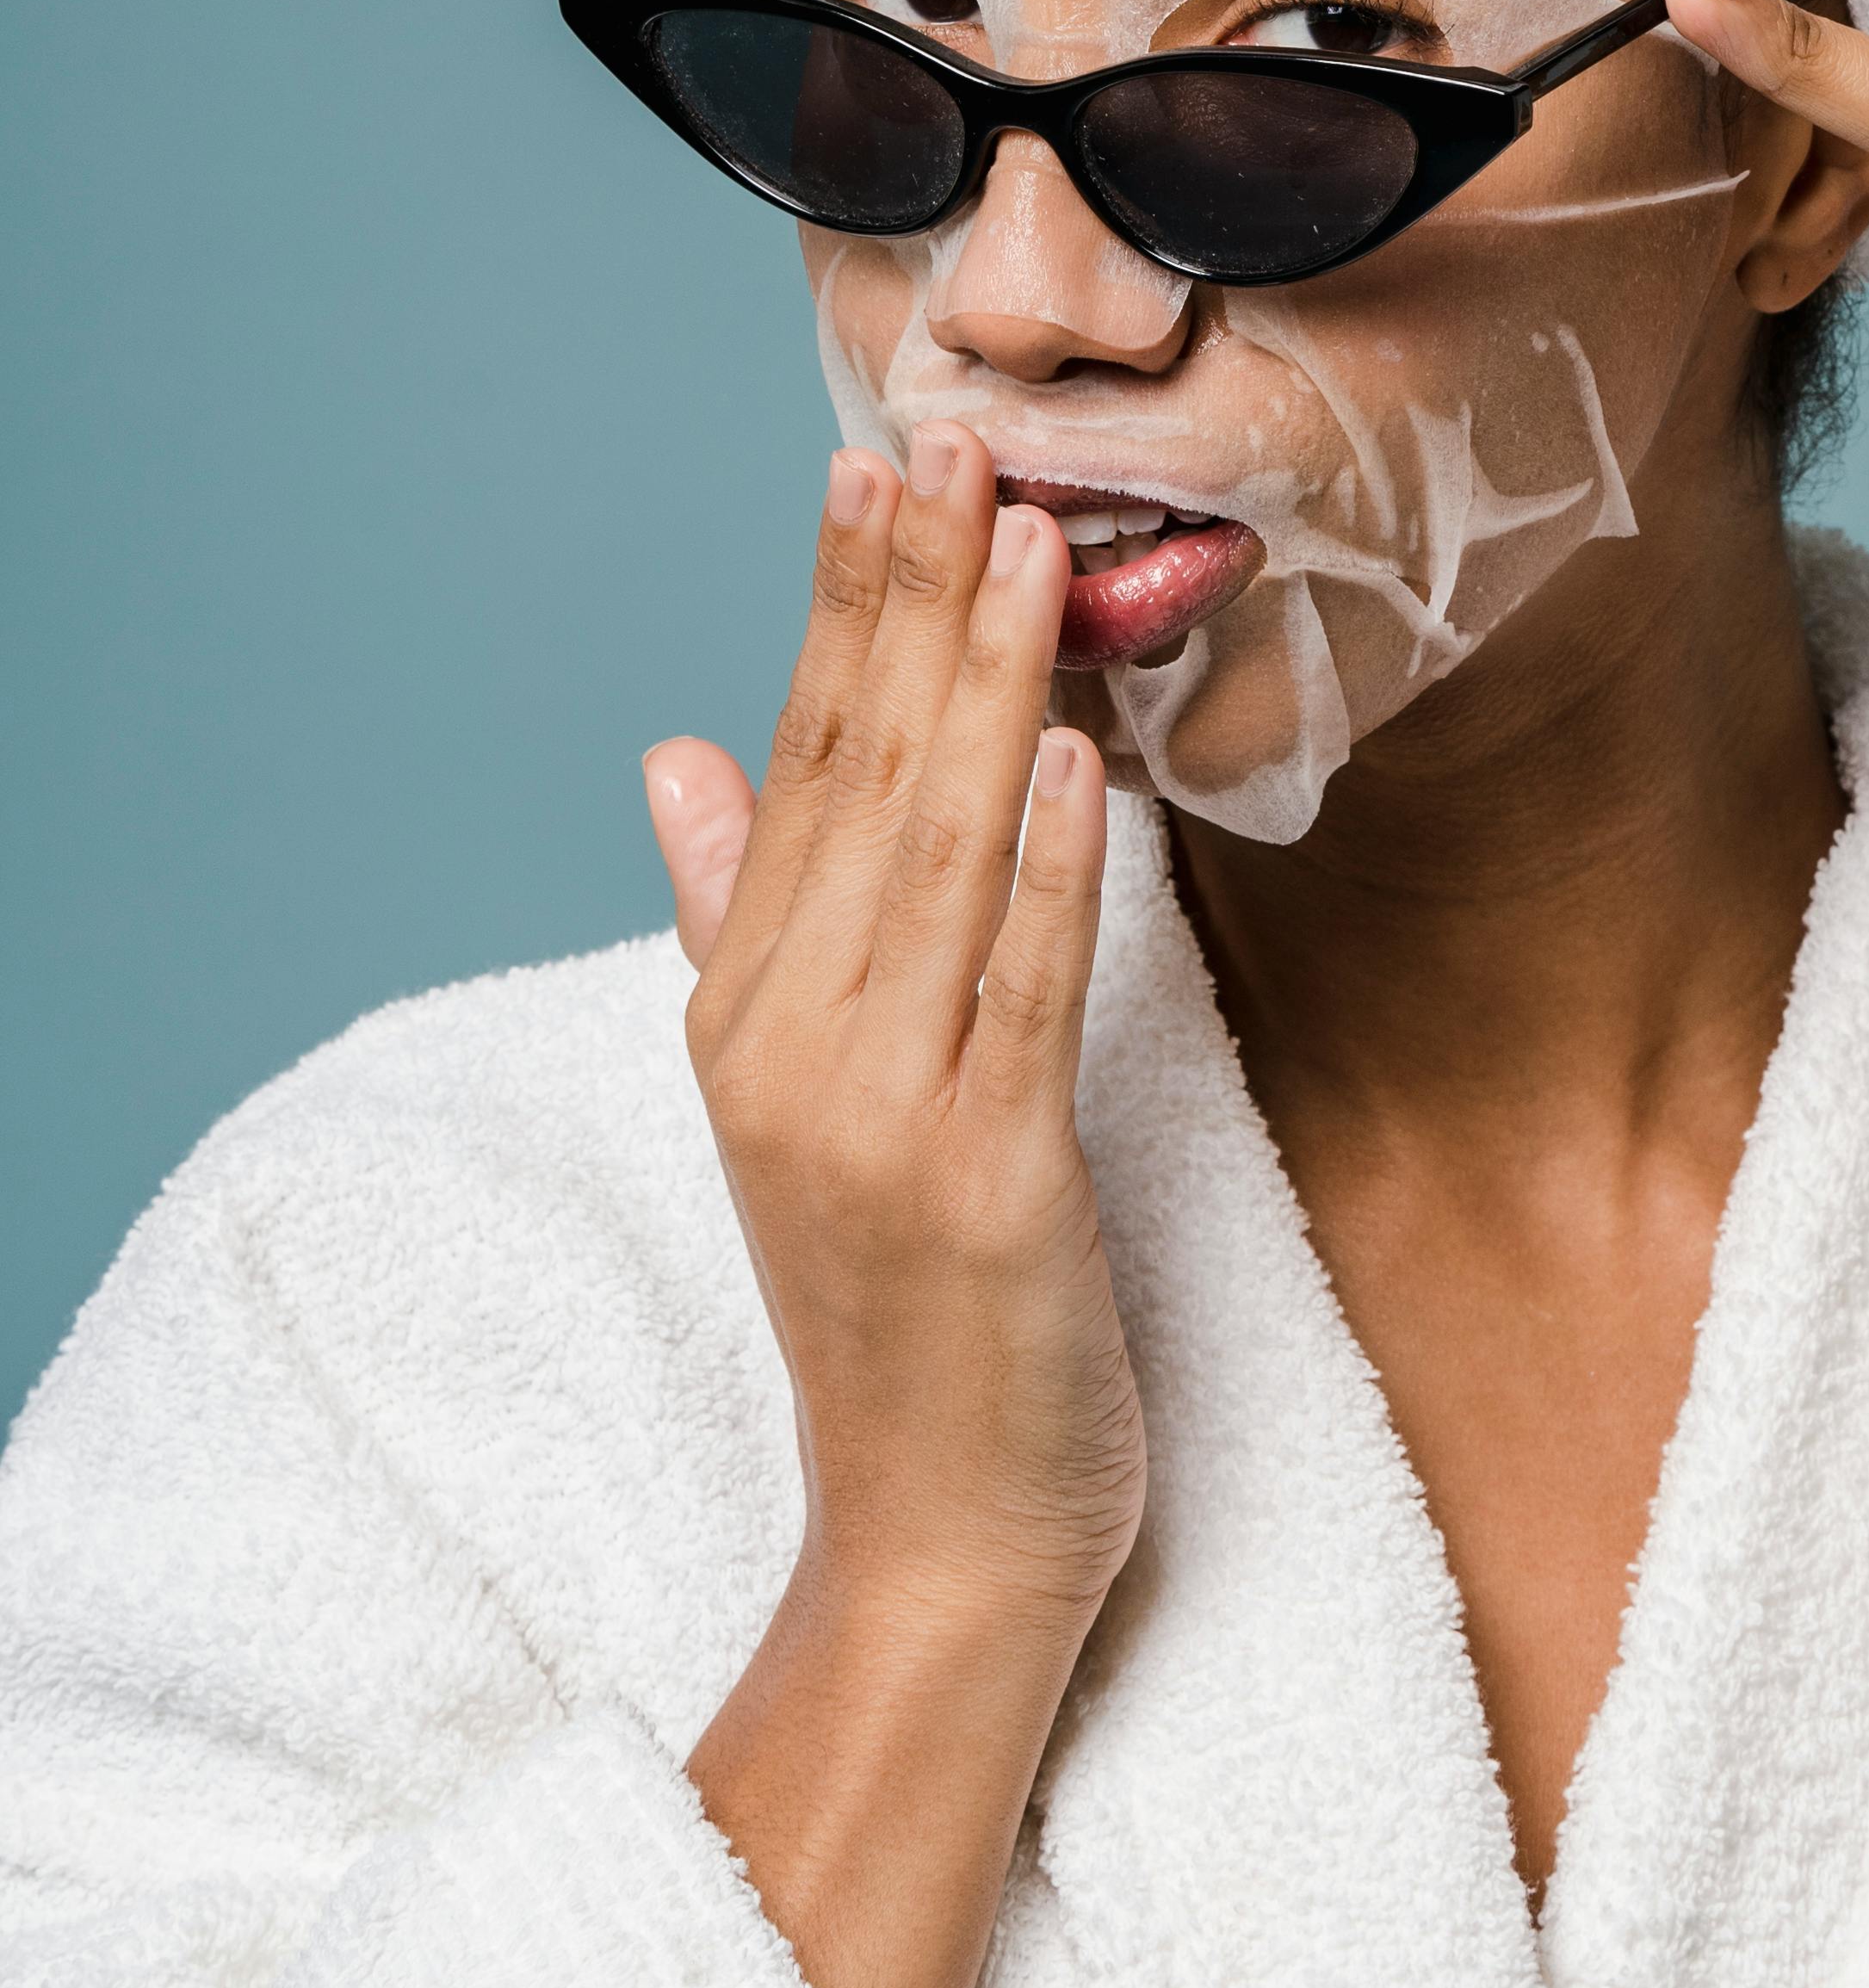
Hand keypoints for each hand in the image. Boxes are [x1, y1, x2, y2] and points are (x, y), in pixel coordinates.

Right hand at [644, 432, 1140, 1987]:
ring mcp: (879, 1117)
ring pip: (941, 861)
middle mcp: (789, 1050)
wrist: (940, 1541)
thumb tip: (676, 759)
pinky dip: (1049, 871)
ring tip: (1028, 548)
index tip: (878, 468)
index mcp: (747, 1016)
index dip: (841, 612)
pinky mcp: (984, 1183)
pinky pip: (1024, 991)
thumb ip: (739, 922)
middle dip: (909, 606)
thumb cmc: (906, 1312)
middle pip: (859, 786)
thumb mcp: (801, 1101)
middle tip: (957, 446)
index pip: (799, 771)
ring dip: (984, 694)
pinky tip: (1073, 757)